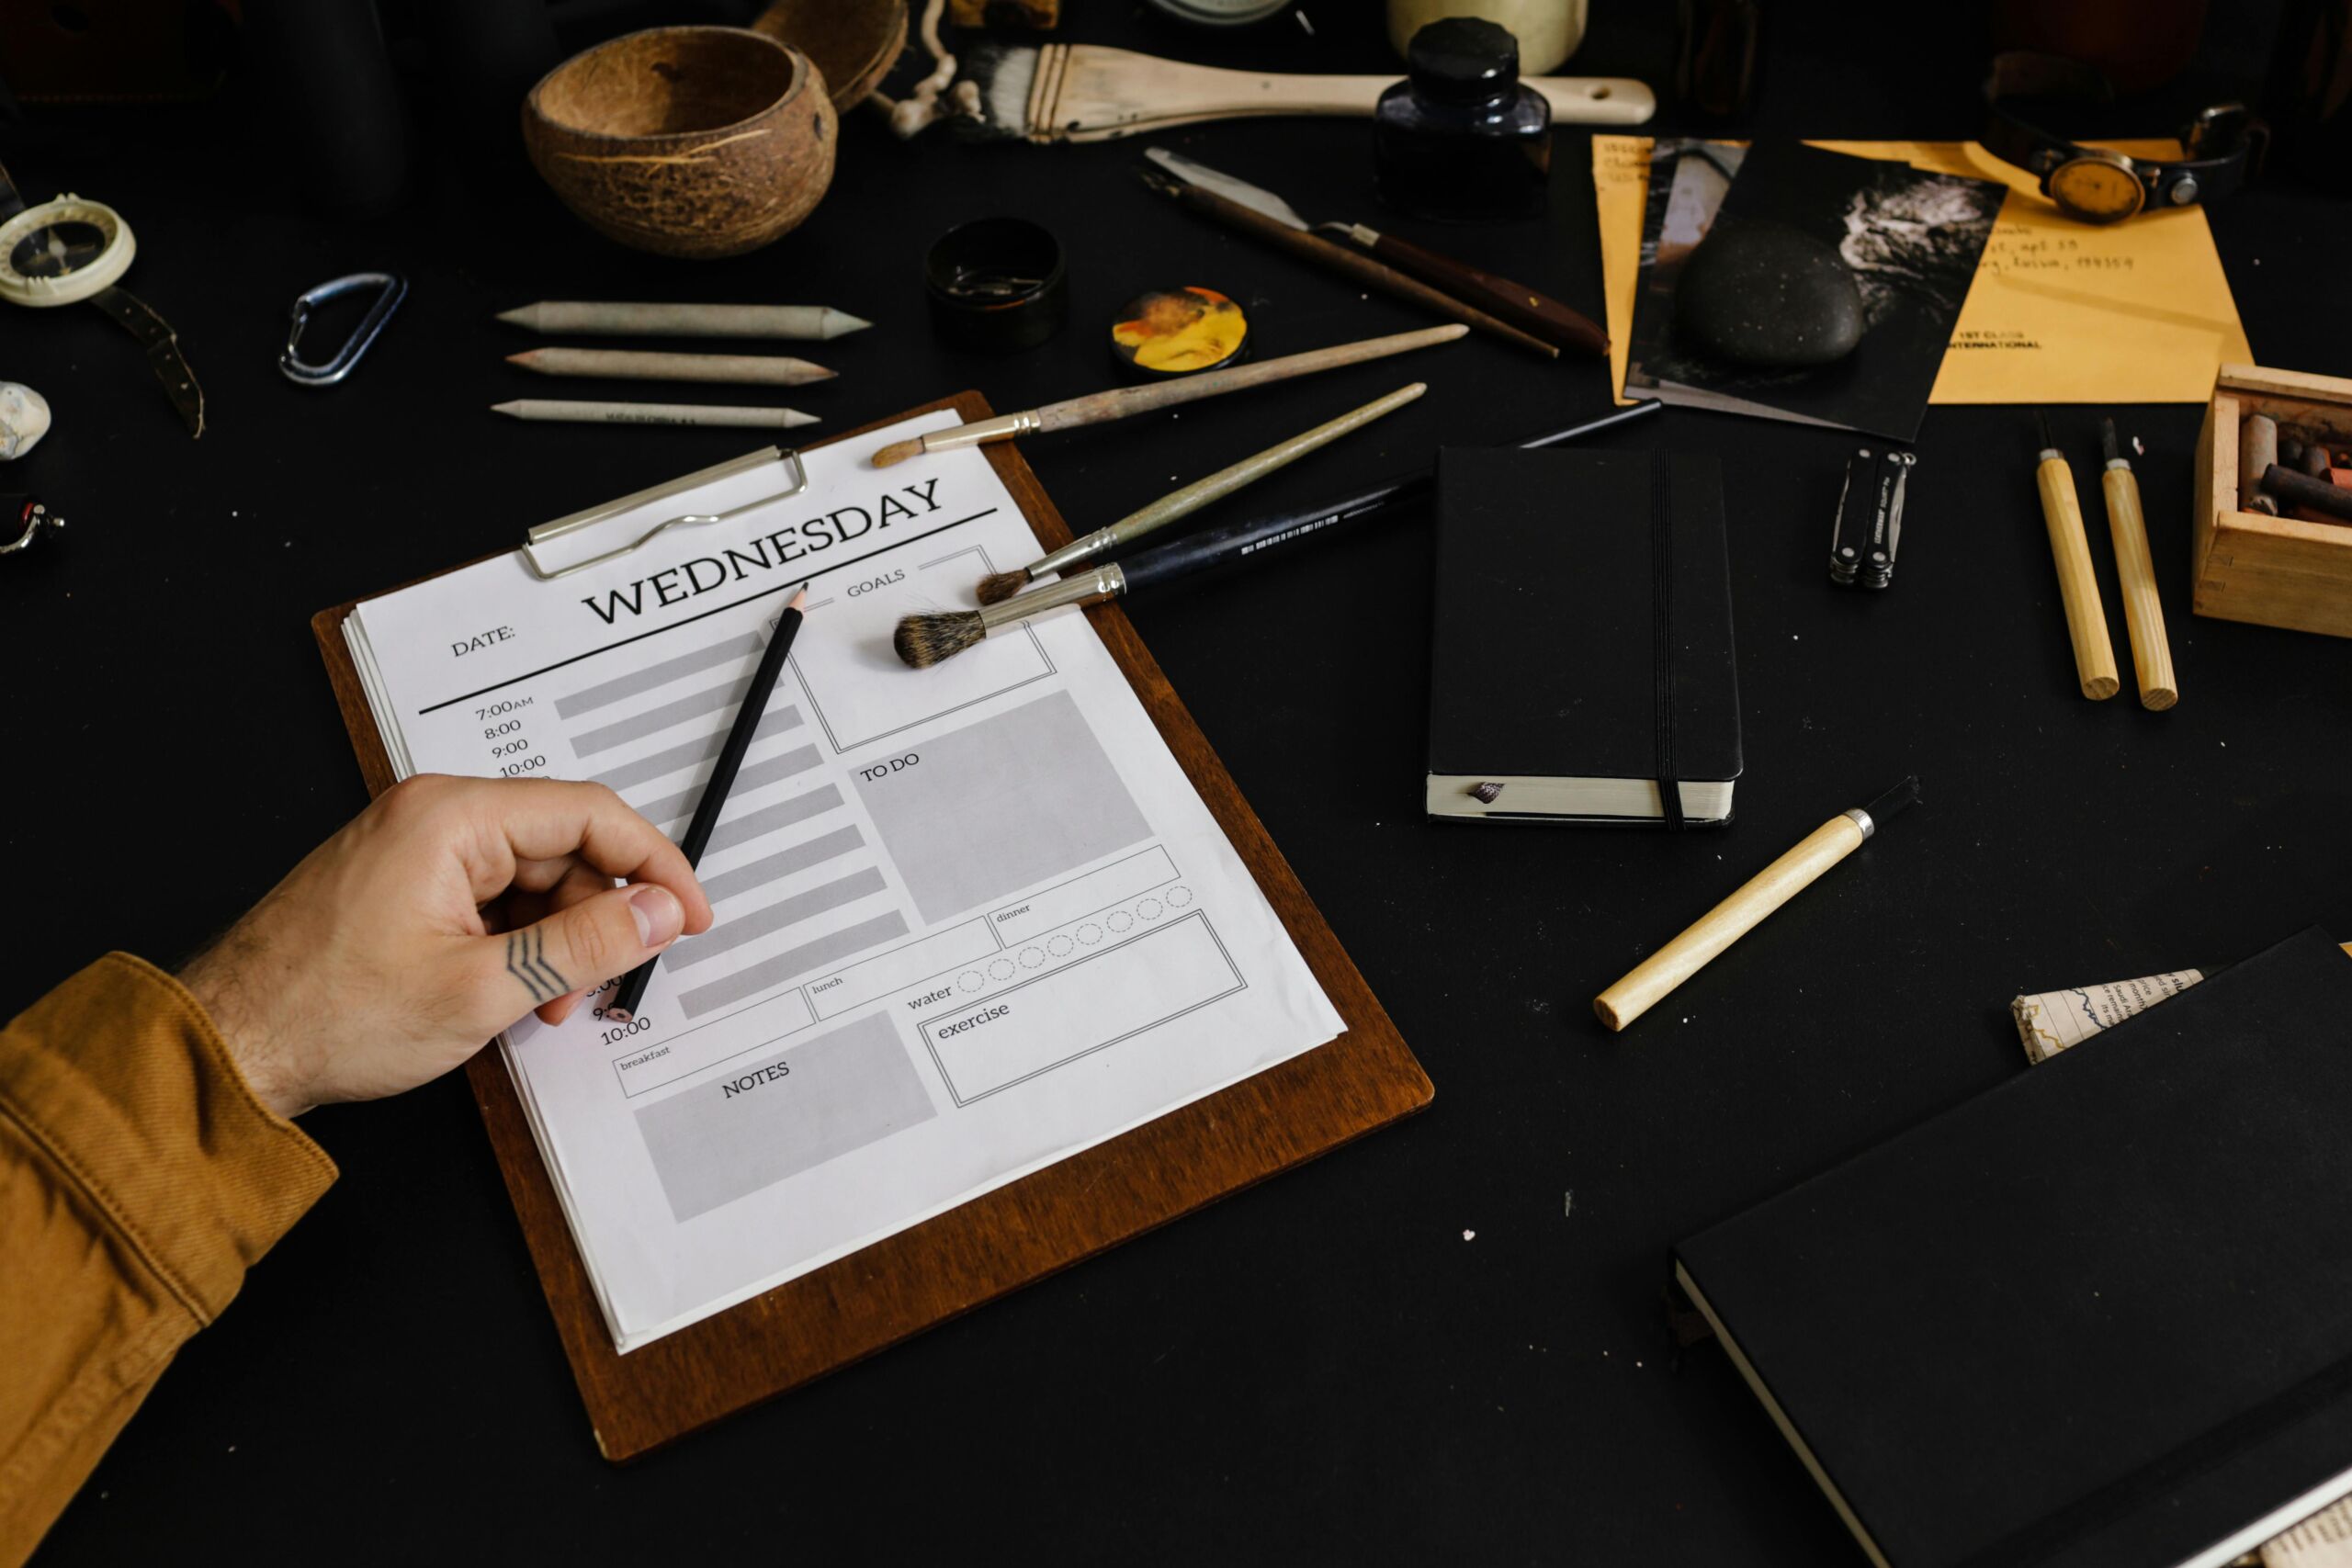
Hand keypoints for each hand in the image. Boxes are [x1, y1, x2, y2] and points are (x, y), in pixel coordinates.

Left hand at [180, 775, 712, 1117]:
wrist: (230, 1046)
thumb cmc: (328, 1014)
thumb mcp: (482, 988)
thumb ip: (586, 945)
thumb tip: (661, 912)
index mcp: (452, 816)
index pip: (590, 813)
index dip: (654, 866)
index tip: (689, 915)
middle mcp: (434, 815)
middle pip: (563, 845)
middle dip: (600, 916)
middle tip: (618, 978)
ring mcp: (416, 846)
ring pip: (531, 877)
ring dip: (559, 940)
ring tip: (552, 1004)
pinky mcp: (405, 881)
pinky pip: (491, 897)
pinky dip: (519, 944)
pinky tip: (516, 994)